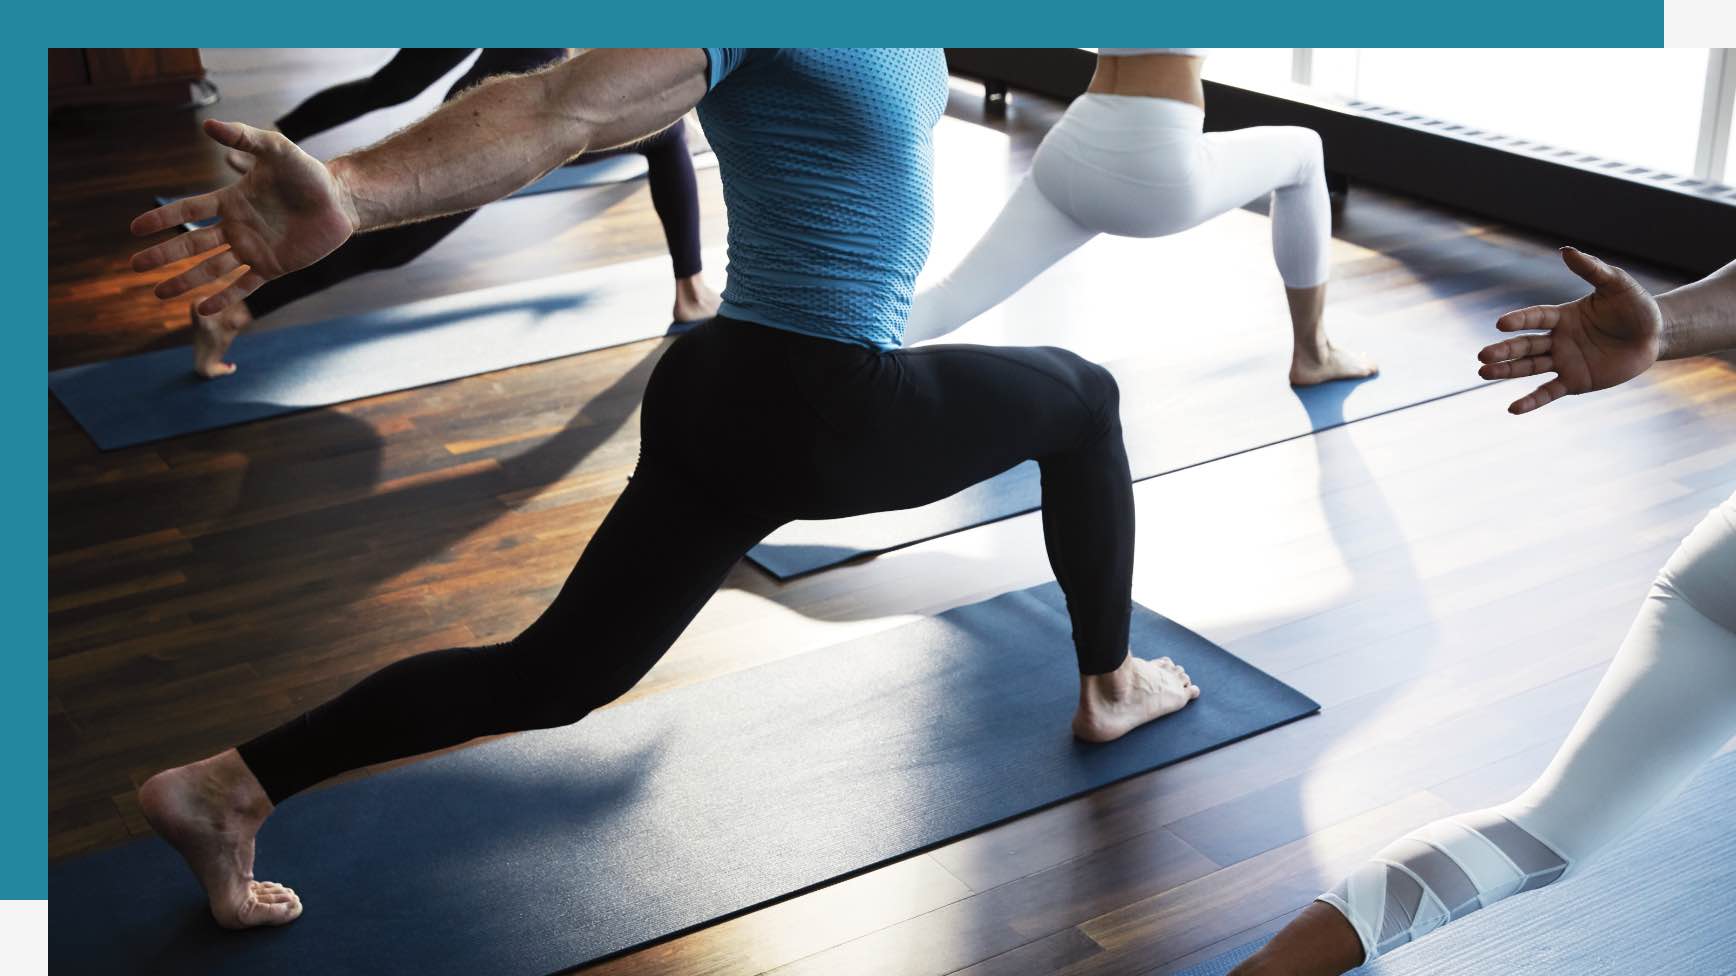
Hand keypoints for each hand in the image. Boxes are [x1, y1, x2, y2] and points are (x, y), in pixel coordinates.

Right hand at [130, 120, 357, 314]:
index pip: (189, 211)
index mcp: (231, 202)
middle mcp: (237, 227)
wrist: (340, 200)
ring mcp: (253, 249)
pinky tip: (202, 308)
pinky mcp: (273, 267)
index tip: (135, 229)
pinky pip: (244, 285)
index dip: (162, 219)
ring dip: (186, 280)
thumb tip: (207, 123)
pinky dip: (224, 297)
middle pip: (193, 244)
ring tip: (159, 293)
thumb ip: (244, 136)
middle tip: (136, 266)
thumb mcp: (276, 149)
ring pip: (212, 268)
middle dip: (164, 255)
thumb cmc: (308, 173)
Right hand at [1477, 246, 1661, 414]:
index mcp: (1563, 316)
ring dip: (1506, 371)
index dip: (1519, 321)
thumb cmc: (1636, 306)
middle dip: (1504, 351)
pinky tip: (1513, 408)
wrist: (1655, 335)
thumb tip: (1565, 250)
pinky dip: (1532, 401)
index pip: (1535, 318)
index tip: (1501, 324)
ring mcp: (1564, 361)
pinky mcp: (1575, 382)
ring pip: (1529, 367)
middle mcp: (1558, 339)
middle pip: (1525, 345)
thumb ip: (1591, 268)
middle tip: (1483, 356)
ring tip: (1484, 373)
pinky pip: (1549, 391)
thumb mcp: (1616, 284)